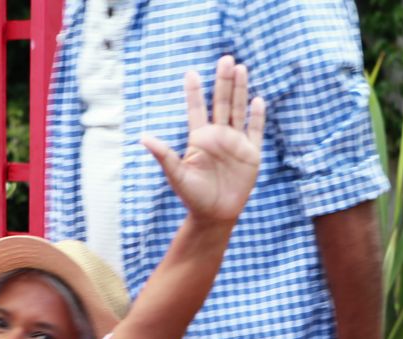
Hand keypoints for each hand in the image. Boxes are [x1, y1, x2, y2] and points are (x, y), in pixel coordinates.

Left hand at [142, 55, 265, 223]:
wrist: (215, 215)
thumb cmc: (193, 196)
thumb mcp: (176, 175)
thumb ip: (164, 155)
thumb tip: (143, 138)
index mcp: (199, 138)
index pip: (196, 109)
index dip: (194, 92)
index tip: (191, 72)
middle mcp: (218, 136)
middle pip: (221, 102)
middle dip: (223, 81)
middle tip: (225, 59)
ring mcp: (235, 143)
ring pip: (238, 110)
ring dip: (240, 90)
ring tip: (241, 68)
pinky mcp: (251, 154)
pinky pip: (255, 131)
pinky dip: (257, 116)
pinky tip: (258, 100)